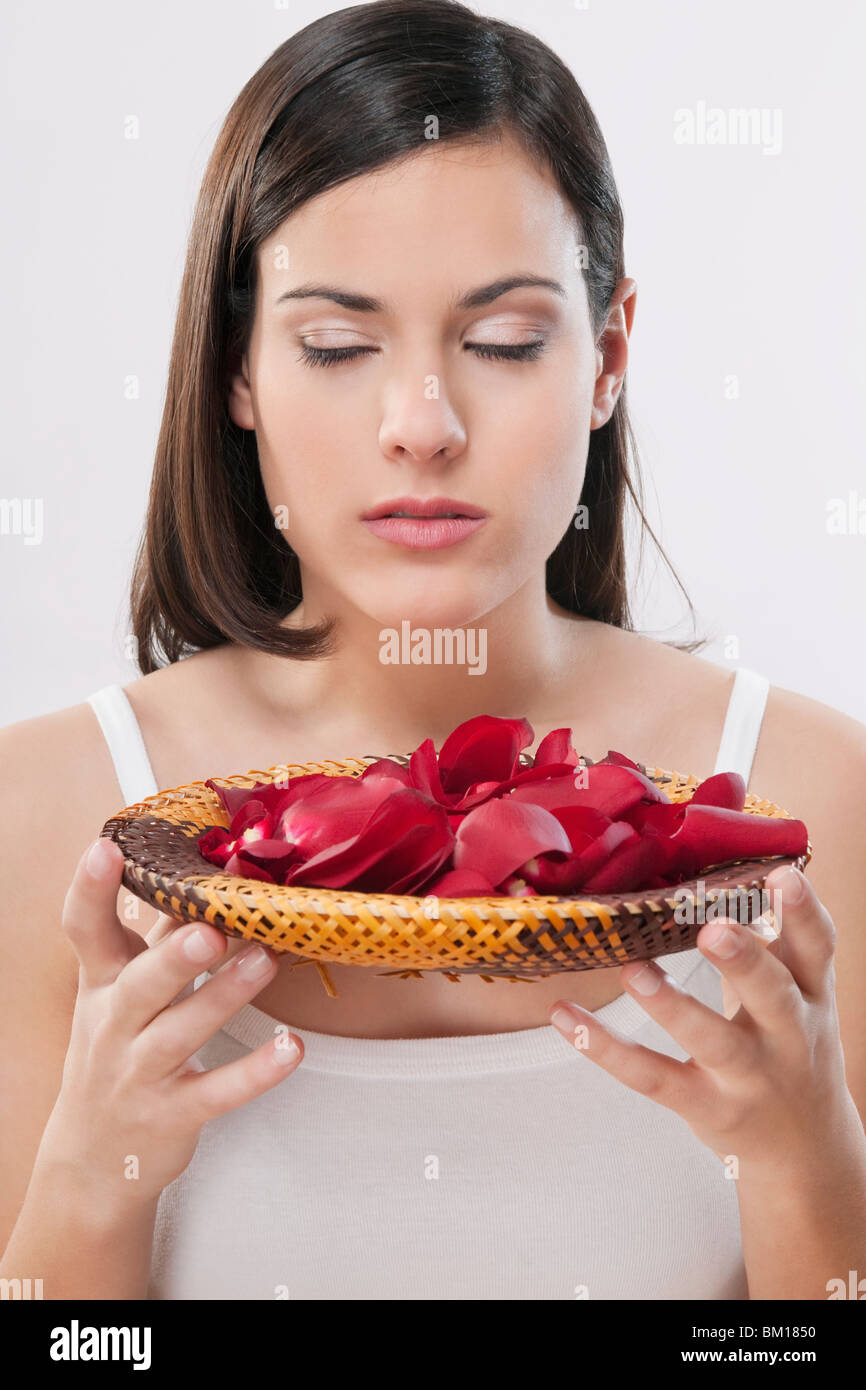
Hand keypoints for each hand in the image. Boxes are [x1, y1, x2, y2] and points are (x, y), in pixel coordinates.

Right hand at [39, 835, 303, 1207]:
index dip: (91, 891)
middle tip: (210, 927)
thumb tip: (207, 872)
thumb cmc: (118, 1052)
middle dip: (172, 956)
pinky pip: (217, 1092)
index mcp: (100, 984)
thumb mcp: (123, 991)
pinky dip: (254, 1071)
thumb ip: (160, 936)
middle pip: (138, 986)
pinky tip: (291, 1048)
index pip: (85, 931)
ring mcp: (140, 1074)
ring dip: (223, 997)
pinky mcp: (173, 1115)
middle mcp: (114, 1027)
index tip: (106, 848)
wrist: (91, 1161)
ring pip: (180, 1034)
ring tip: (266, 961)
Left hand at [550, 865, 854, 1176]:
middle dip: (744, 962)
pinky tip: (566, 1018)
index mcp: (810, 995)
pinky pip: (651, 1076)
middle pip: (772, 995)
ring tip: (635, 970)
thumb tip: (742, 870)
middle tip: (713, 930)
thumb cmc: (791, 1046)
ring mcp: (747, 1077)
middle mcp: (788, 1036)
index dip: (802, 913)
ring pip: (711, 1041)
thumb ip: (776, 941)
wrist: (806, 1151)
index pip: (816, 950)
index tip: (780, 876)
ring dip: (672, 1006)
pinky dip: (604, 1048)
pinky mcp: (706, 1107)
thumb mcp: (801, 995)